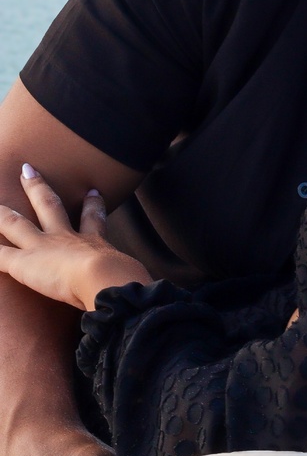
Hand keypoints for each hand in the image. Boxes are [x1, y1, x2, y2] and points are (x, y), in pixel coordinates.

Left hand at [0, 166, 150, 311]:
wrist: (105, 278)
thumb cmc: (121, 279)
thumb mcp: (130, 274)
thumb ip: (133, 278)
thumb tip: (144, 286)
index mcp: (92, 241)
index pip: (92, 219)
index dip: (92, 204)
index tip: (93, 191)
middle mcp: (65, 237)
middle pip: (48, 205)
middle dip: (38, 187)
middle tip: (29, 169)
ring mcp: (43, 247)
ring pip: (15, 224)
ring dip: (1, 213)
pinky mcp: (23, 264)